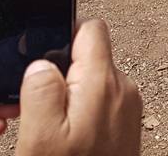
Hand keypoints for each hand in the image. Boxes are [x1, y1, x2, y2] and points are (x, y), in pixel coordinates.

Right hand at [15, 20, 140, 155]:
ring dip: (71, 95)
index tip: (40, 53)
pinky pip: (101, 103)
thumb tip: (41, 62)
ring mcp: (128, 108)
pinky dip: (82, 112)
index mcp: (103, 81)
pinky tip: (68, 139)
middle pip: (90, 55)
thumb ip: (41, 88)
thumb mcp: (41, 134)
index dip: (63, 32)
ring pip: (93, 81)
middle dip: (63, 70)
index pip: (91, 28)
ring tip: (53, 129)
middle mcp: (123, 88)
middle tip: (39, 105)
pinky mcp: (127, 126)